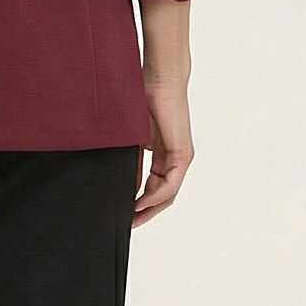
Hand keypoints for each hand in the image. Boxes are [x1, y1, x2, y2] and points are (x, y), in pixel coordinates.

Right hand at [133, 76, 192, 226]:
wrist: (158, 81)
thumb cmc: (144, 103)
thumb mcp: (133, 142)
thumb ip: (132, 166)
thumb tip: (127, 189)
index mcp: (165, 157)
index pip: (155, 189)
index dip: (140, 205)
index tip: (123, 214)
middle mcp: (176, 161)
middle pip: (163, 197)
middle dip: (145, 213)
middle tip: (127, 224)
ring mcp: (181, 158)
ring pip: (168, 194)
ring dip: (150, 208)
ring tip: (132, 217)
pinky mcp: (182, 154)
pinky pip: (170, 184)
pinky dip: (155, 195)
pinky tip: (140, 202)